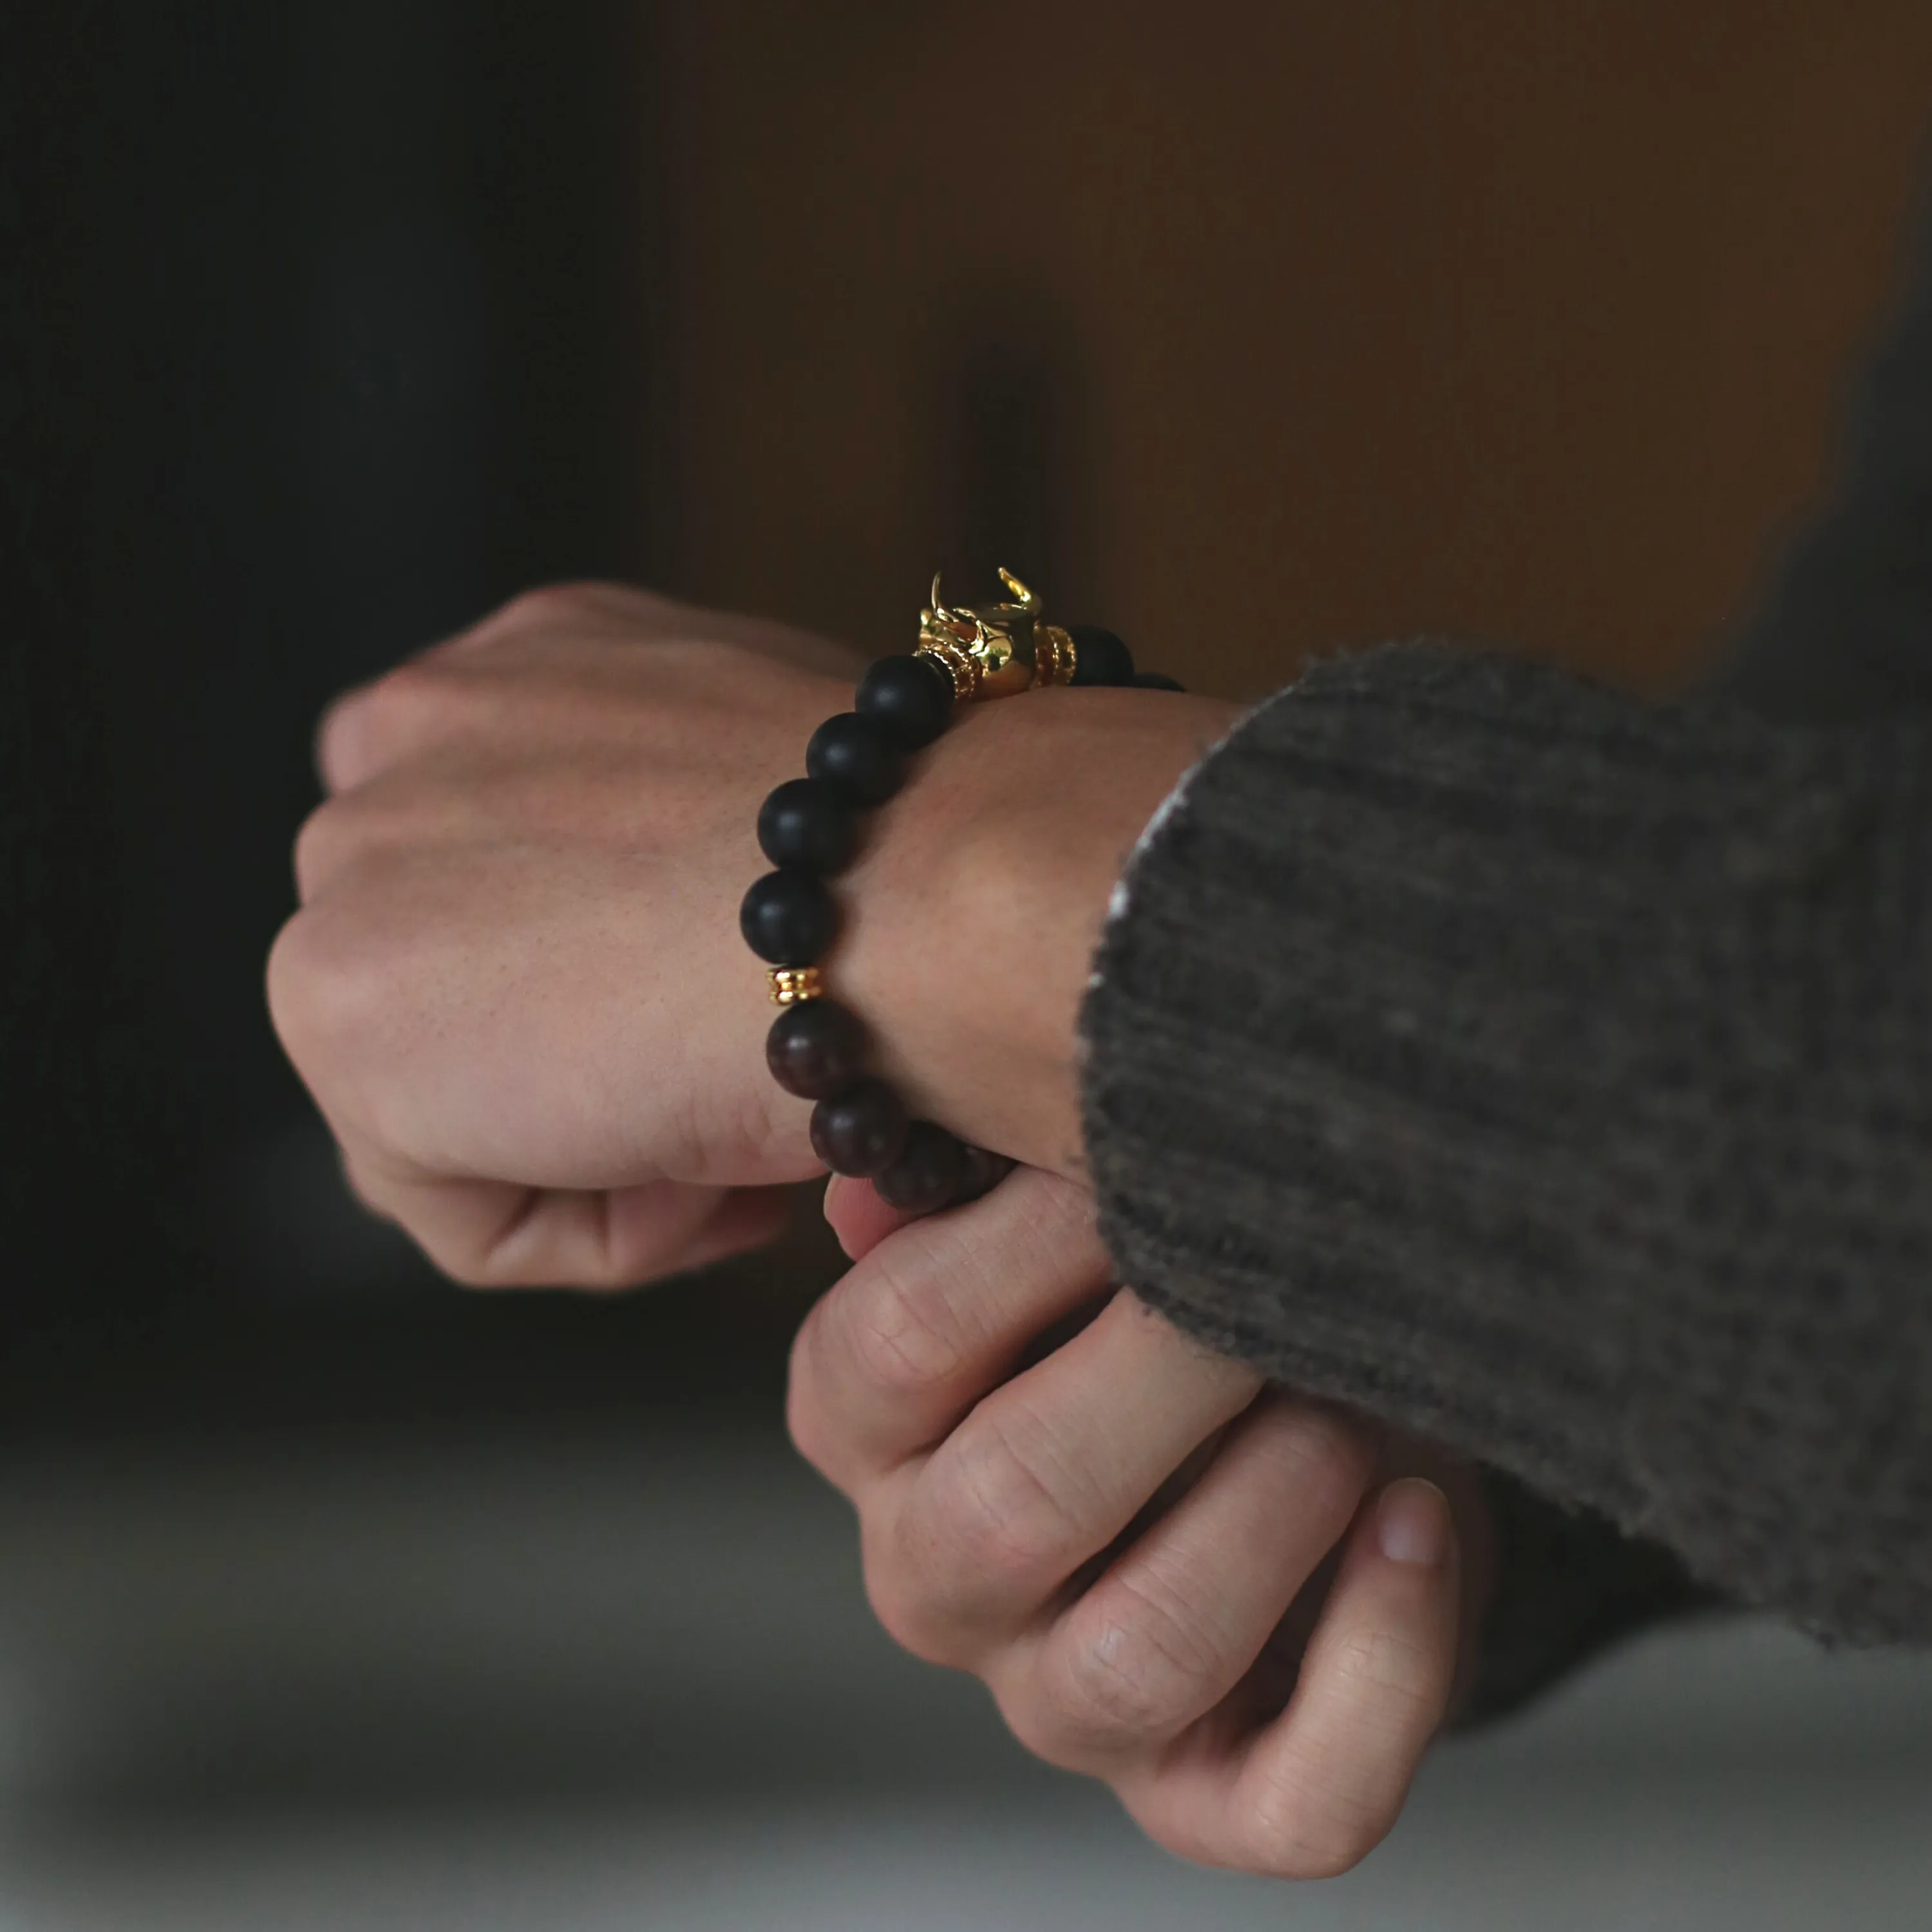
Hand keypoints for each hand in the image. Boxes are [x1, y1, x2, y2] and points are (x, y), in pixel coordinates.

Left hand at [269, 581, 1234, 1286]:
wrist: (928, 892)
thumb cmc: (929, 864)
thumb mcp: (796, 810)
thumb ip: (692, 847)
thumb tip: (683, 962)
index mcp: (541, 663)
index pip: (497, 859)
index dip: (617, 981)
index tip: (739, 1020)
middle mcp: (423, 728)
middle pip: (466, 991)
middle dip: (602, 1073)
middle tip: (750, 1087)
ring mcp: (357, 855)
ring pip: (462, 1107)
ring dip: (607, 1158)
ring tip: (742, 1129)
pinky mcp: (334, 1000)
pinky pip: (459, 1207)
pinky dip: (595, 1230)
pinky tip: (708, 1167)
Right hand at [790, 1168, 1494, 1879]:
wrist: (1305, 1430)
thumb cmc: (1169, 1301)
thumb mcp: (1072, 1226)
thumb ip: (981, 1183)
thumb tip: (901, 1169)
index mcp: (870, 1432)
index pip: (895, 1342)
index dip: (1032, 1239)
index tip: (1144, 1156)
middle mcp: (937, 1580)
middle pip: (1012, 1504)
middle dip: (1173, 1371)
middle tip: (1269, 1288)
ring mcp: (1063, 1705)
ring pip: (1144, 1655)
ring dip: (1278, 1505)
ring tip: (1345, 1410)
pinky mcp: (1210, 1798)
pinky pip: (1301, 1794)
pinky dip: (1388, 1656)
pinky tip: (1415, 1519)